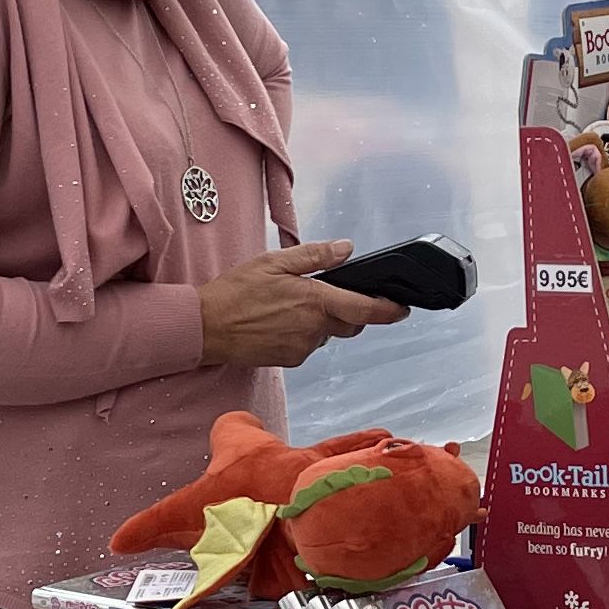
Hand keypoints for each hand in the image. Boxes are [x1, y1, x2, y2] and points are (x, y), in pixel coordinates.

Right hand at [197, 242, 404, 369]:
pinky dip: (303, 333)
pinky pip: (308, 345)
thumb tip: (346, 248)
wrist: (205, 328)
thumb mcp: (274, 262)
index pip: (365, 309)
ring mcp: (302, 348)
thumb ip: (314, 256)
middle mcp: (313, 329)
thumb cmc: (235, 292)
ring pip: (327, 335)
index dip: (389, 310)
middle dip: (349, 311)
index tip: (403, 308)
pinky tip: (279, 322)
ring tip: (289, 306)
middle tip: (325, 295)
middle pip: (350, 324)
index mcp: (314, 301)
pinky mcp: (290, 360)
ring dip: (321, 322)